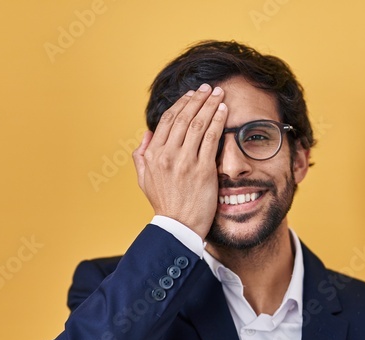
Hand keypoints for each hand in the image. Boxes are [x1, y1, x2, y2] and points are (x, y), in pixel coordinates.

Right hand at [132, 83, 226, 237]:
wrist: (178, 227)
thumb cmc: (164, 204)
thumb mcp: (144, 179)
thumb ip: (141, 155)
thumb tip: (146, 134)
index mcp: (152, 155)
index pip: (166, 121)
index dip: (180, 104)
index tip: (191, 95)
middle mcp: (167, 155)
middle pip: (183, 118)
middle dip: (197, 99)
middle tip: (208, 88)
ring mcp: (185, 161)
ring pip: (198, 124)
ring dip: (209, 104)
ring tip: (218, 93)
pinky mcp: (202, 169)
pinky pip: (211, 138)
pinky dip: (218, 120)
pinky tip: (224, 110)